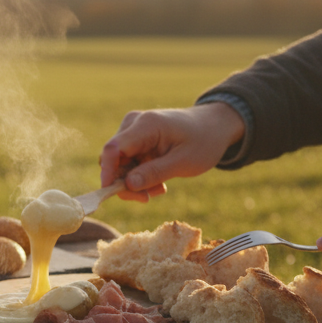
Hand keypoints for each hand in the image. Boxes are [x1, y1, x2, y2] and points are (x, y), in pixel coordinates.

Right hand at [98, 103, 245, 201]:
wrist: (214, 126)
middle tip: (148, 198)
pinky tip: (158, 182)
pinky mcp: (135, 138)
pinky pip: (127, 162)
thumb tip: (127, 185)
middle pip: (113, 159)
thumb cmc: (204, 141)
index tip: (110, 193)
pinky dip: (139, 176)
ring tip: (159, 189)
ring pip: (119, 164)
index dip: (107, 172)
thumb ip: (154, 173)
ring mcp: (133, 130)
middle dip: (126, 183)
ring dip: (135, 182)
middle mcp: (134, 124)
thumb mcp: (184, 162)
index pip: (114, 148)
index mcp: (146, 125)